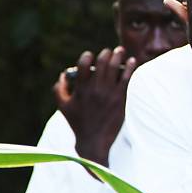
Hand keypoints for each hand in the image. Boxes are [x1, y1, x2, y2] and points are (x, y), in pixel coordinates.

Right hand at [54, 47, 136, 166]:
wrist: (95, 141)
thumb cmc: (78, 124)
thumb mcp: (63, 107)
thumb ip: (59, 90)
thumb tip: (63, 74)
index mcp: (80, 90)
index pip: (83, 66)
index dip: (87, 57)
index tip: (90, 54)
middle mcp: (94, 90)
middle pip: (101, 64)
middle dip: (106, 54)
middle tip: (109, 51)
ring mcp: (108, 94)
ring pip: (114, 68)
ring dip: (118, 56)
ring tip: (120, 51)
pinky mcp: (120, 99)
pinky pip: (126, 79)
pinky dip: (129, 68)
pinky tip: (132, 61)